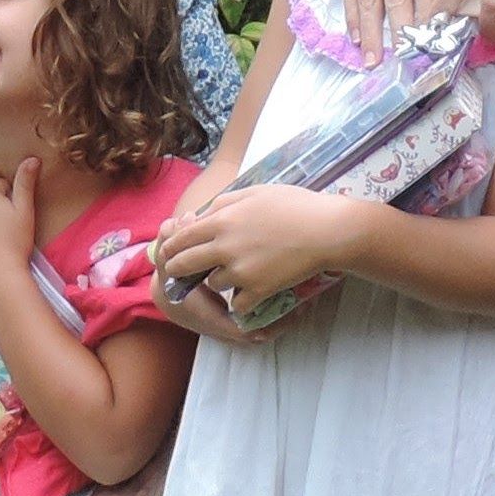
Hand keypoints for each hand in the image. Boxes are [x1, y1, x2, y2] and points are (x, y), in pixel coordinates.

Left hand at [155, 183, 350, 320]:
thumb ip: (224, 203)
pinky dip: (243, 299)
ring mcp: (240, 271)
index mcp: (221, 220)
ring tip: (238, 273)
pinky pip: (237, 303)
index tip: (168, 253)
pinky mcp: (258, 290)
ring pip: (213, 284)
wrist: (326, 231)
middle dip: (180, 270)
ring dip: (220, 280)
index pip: (181, 238)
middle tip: (183, 273)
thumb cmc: (294, 205)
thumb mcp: (254, 192)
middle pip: (185, 265)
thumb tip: (204, 214)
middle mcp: (224, 247)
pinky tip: (254, 290)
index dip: (170, 247)